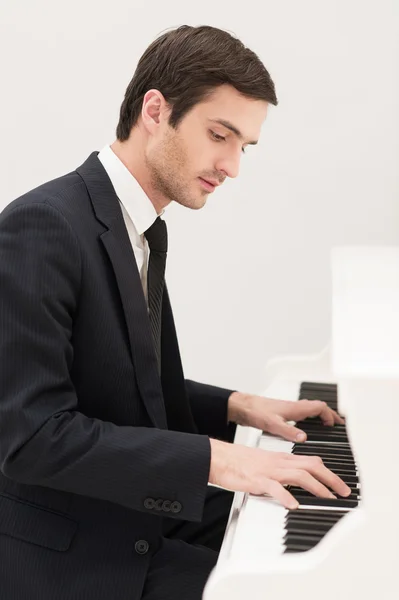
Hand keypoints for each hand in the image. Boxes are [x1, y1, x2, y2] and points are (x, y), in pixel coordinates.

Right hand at [209, 438, 350, 508]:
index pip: (312, 462)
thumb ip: (281, 470)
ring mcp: (268, 470)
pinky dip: (285, 495)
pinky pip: (273, 487)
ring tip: (328, 499)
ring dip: (316, 487)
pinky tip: (293, 505)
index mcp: (281, 458)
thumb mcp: (265, 463)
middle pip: (311, 466)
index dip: (329, 473)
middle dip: (331, 479)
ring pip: (298, 475)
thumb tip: (296, 482)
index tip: (340, 485)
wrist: (218, 457)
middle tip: (344, 493)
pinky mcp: (256, 479)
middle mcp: (279, 462)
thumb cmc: (239, 462)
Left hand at [228, 391, 344, 441]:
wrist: (243, 407)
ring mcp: (289, 409)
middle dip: (329, 415)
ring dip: (320, 416)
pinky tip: (305, 428)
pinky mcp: (282, 413)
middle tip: (337, 425)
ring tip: (326, 426)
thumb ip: (289, 431)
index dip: (330, 415)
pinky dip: (309, 419)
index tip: (336, 425)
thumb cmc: (256, 411)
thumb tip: (304, 438)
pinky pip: (302, 414)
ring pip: (310, 410)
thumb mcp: (273, 424)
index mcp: (296, 408)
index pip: (320, 407)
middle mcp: (294, 407)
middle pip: (318, 407)